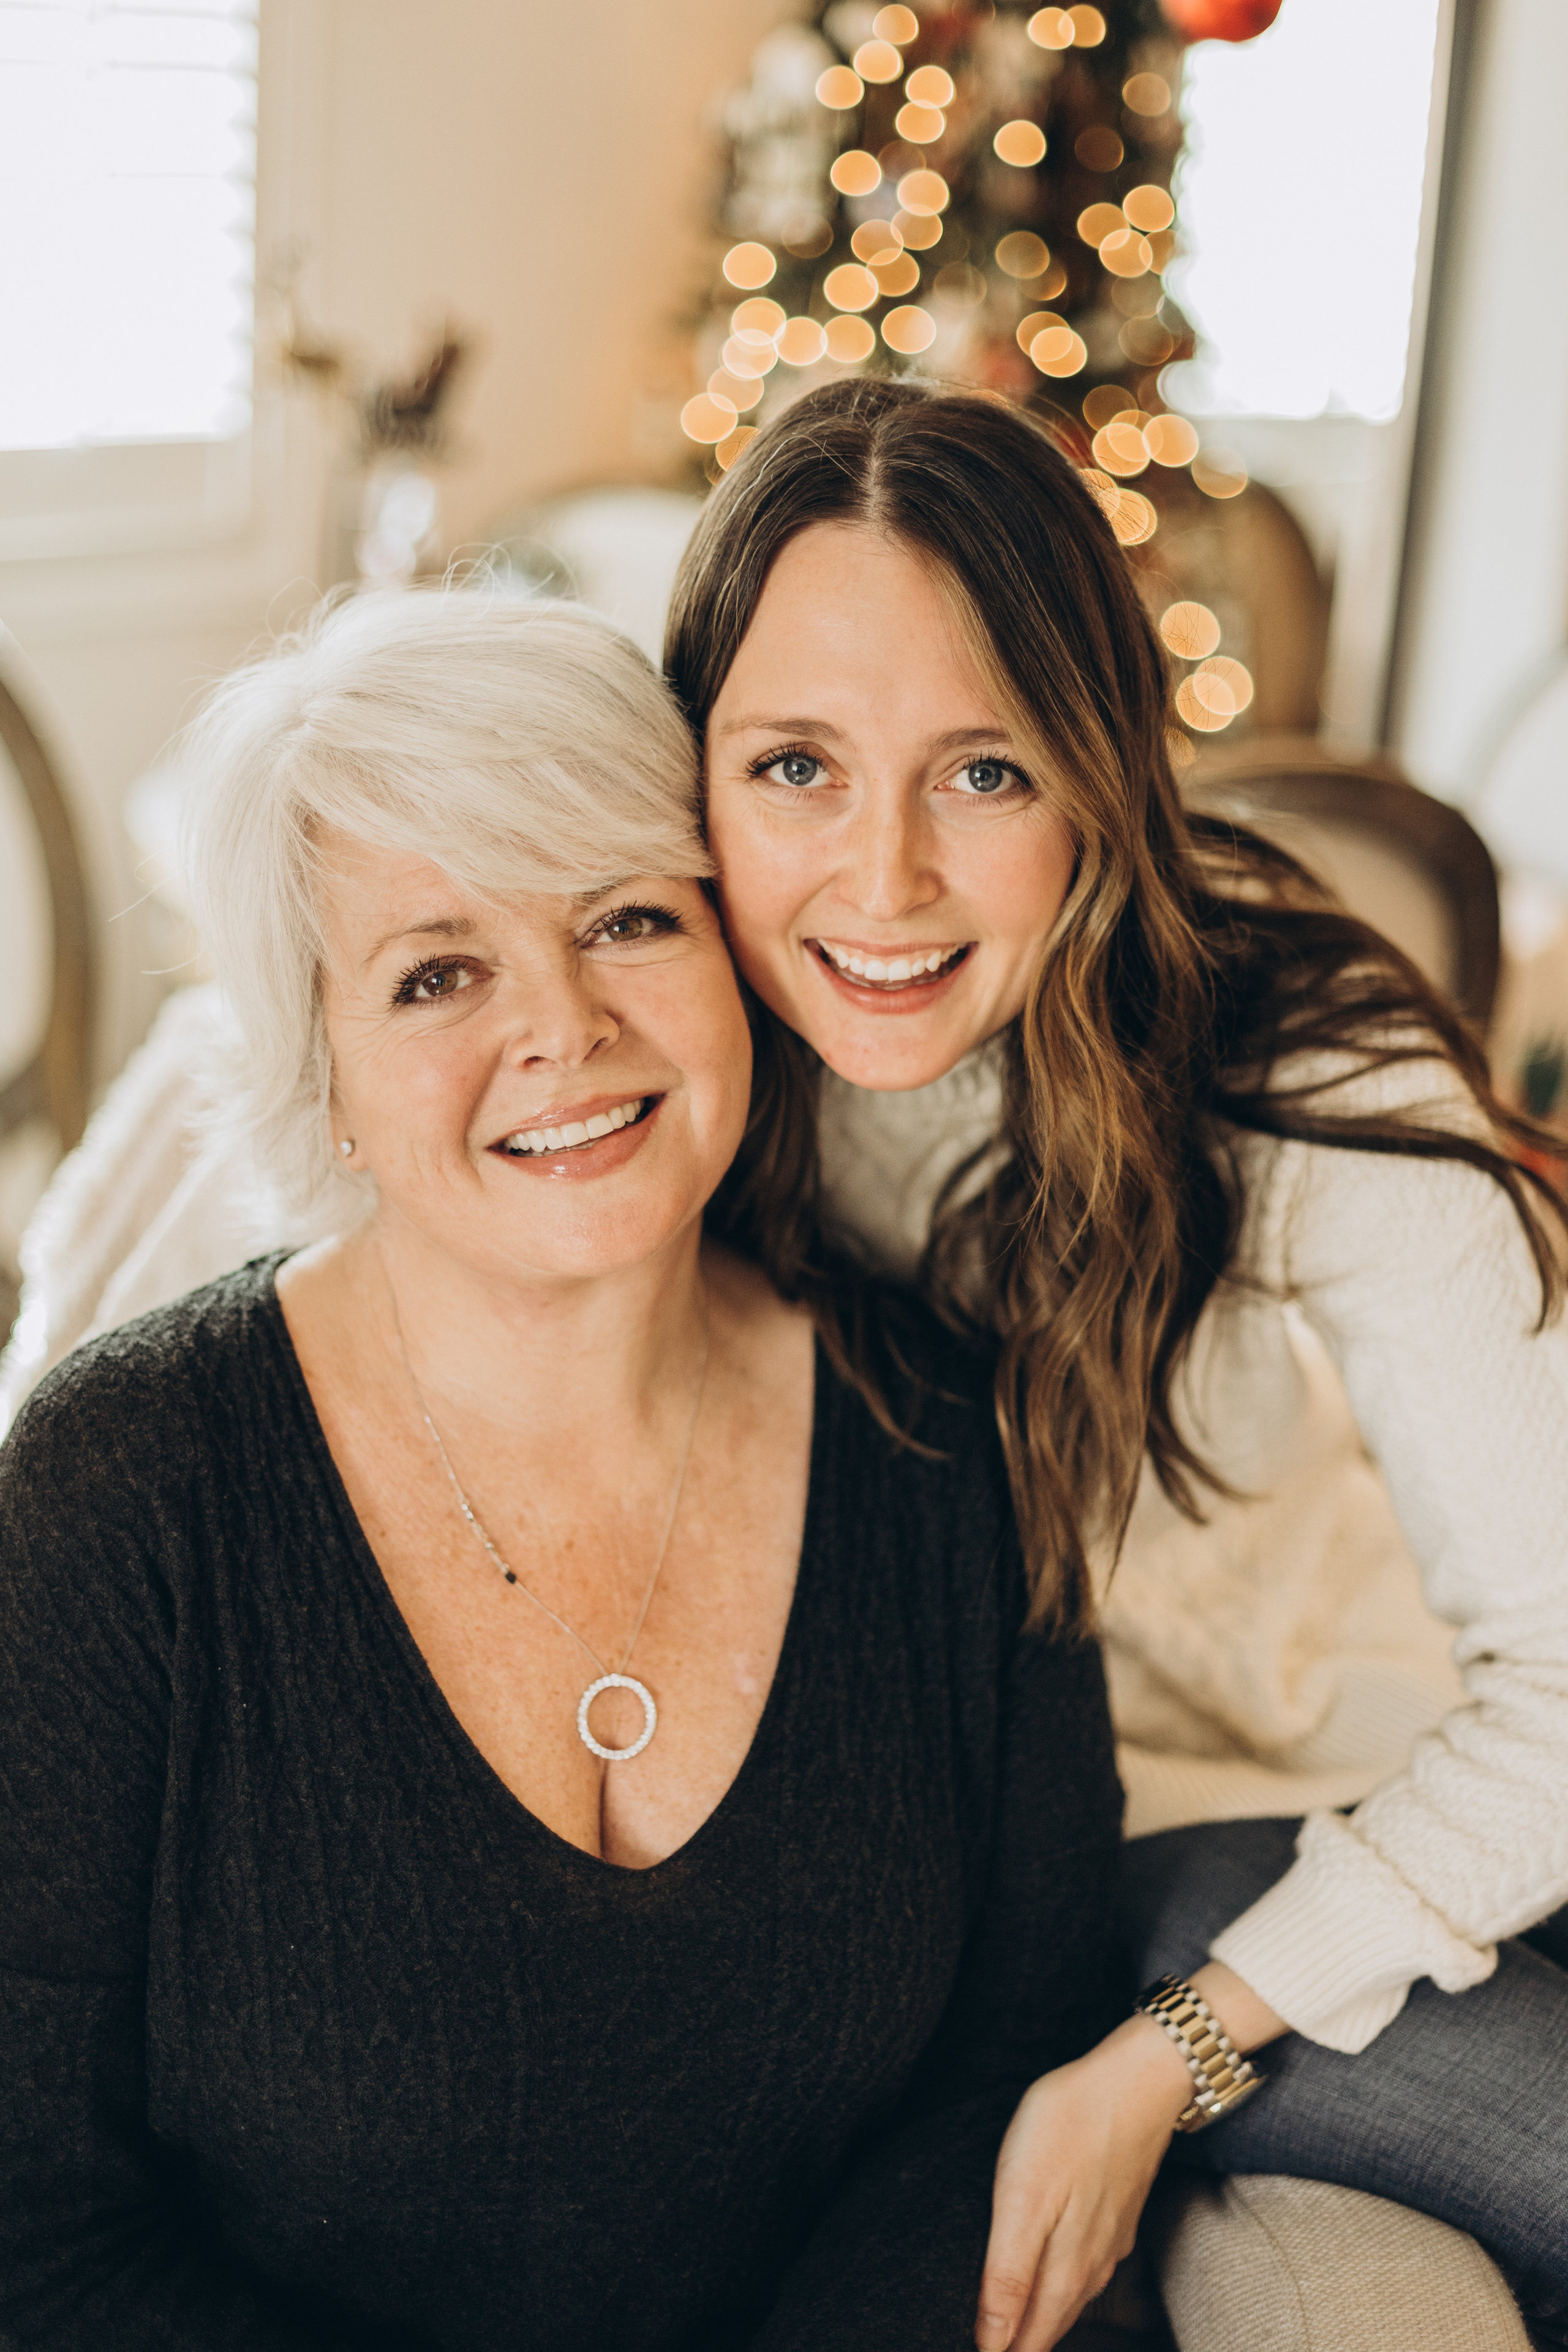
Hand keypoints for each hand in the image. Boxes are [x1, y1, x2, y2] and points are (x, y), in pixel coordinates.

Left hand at [974, 2018, 1190, 2351]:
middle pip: (1048, 2328)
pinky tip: (1046, 2273)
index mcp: (1065, 2272)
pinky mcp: (1115, 2214)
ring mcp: (1107, 2241)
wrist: (1136, 2080)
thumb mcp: (1022, 2200)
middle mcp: (1091, 2268)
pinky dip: (1057, 2284)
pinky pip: (1083, 2268)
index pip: (1026, 2344)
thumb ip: (1008, 2277)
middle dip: (1014, 2342)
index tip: (971, 2349)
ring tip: (1006, 2324)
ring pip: (1067, 2300)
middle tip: (980, 2341)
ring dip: (1036, 2318)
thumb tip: (992, 2344)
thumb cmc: (1070, 2128)